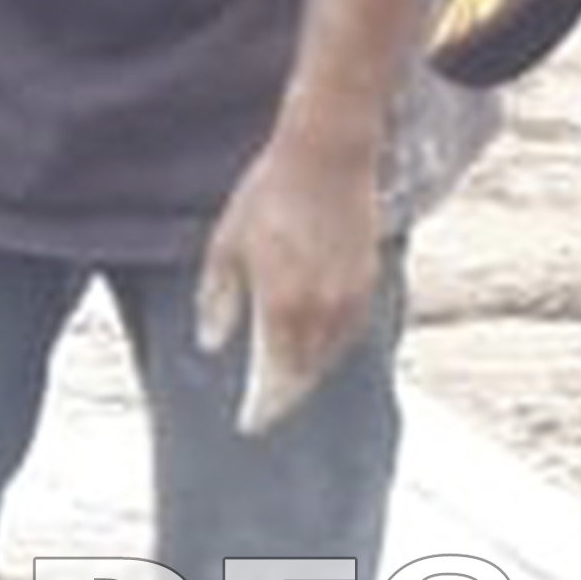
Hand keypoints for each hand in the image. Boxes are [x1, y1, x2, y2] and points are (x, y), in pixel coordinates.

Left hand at [194, 124, 375, 437]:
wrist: (327, 155)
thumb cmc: (269, 194)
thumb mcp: (226, 244)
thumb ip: (218, 298)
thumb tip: (212, 342)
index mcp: (282, 306)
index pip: (274, 379)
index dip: (262, 407)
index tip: (249, 424)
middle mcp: (322, 311)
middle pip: (305, 374)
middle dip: (284, 395)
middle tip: (266, 407)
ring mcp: (350, 296)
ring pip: (331, 355)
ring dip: (309, 371)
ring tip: (288, 378)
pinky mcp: (368, 279)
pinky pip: (350, 330)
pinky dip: (331, 345)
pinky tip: (316, 341)